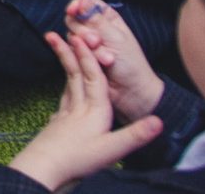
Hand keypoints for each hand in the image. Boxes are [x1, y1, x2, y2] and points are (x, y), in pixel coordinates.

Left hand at [8, 33, 162, 190]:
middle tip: (55, 35)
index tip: (79, 37)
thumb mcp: (112, 149)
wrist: (45, 169)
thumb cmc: (77, 159)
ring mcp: (64, 116)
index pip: (93, 77)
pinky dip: (64, 91)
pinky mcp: (57, 126)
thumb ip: (135, 134)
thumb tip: (159, 120)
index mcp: (94, 110)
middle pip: (74, 75)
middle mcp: (78, 108)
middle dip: (67, 53)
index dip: (88, 57)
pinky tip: (65, 95)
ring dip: (65, 68)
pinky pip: (63, 101)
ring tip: (61, 55)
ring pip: (67, 86)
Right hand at [63, 0, 165, 124]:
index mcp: (107, 18)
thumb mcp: (115, 37)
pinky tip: (95, 62)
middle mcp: (95, 29)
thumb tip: (81, 1)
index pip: (86, 3)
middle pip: (75, 19)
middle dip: (84, 31)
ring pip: (71, 35)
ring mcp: (86, 44)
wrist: (131, 92)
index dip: (77, 5)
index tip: (73, 11)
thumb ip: (95, 20)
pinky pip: (70, 50)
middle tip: (97, 42)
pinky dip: (81, 56)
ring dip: (87, 47)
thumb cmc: (130, 63)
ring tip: (106, 59)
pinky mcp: (80, 57)